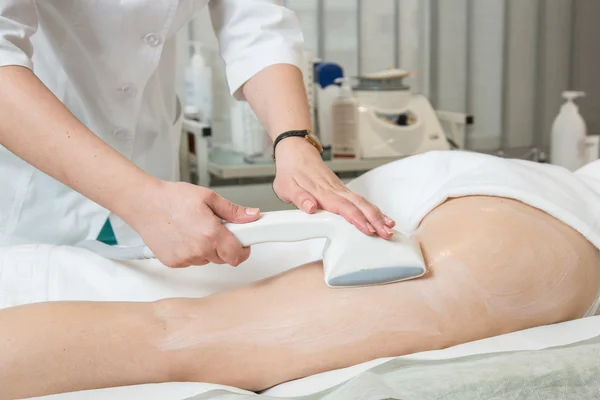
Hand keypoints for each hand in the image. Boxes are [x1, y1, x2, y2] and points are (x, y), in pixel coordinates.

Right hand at [124, 181, 259, 267]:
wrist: (143, 203)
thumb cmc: (172, 198)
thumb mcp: (207, 197)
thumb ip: (233, 211)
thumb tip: (252, 215)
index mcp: (211, 234)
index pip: (237, 255)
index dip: (243, 249)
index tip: (243, 242)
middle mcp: (198, 250)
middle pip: (223, 258)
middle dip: (225, 245)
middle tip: (215, 228)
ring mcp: (185, 258)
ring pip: (207, 260)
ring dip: (207, 249)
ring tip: (196, 229)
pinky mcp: (173, 262)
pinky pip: (191, 261)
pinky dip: (192, 251)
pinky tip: (184, 236)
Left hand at [272, 138, 395, 237]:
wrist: (295, 152)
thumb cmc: (290, 171)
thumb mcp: (286, 187)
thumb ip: (299, 198)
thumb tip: (310, 207)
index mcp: (321, 192)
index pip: (342, 207)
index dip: (356, 219)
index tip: (367, 229)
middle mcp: (335, 190)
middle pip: (359, 205)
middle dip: (375, 219)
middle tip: (386, 233)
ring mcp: (340, 189)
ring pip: (362, 202)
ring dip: (377, 215)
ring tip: (390, 228)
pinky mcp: (342, 190)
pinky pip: (360, 200)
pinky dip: (372, 209)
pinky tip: (382, 218)